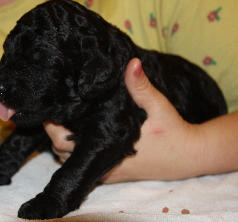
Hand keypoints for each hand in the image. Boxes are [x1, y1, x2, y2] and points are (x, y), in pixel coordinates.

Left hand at [44, 58, 209, 182]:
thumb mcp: (159, 106)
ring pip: (71, 161)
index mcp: (108, 146)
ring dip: (64, 143)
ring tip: (65, 121)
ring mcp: (107, 170)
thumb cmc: (172, 131)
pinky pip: (86, 164)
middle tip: (54, 112)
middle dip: (54, 133)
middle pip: (62, 154)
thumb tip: (131, 63)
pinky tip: (80, 133)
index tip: (49, 110)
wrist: (188, 157)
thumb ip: (142, 87)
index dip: (52, 127)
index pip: (65, 143)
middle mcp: (104, 162)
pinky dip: (76, 151)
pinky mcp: (113, 172)